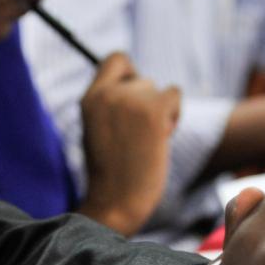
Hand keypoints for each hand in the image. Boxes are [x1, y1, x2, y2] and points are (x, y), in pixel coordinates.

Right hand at [77, 52, 179, 235]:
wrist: (116, 203)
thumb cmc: (111, 175)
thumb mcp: (99, 130)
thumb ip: (112, 105)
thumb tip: (141, 86)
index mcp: (89, 99)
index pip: (116, 61)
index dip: (129, 75)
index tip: (132, 99)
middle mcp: (107, 93)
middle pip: (142, 79)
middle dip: (146, 103)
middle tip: (139, 134)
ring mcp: (130, 99)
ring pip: (157, 89)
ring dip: (159, 111)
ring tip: (147, 140)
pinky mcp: (153, 109)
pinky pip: (175, 94)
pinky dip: (174, 114)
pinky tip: (161, 137)